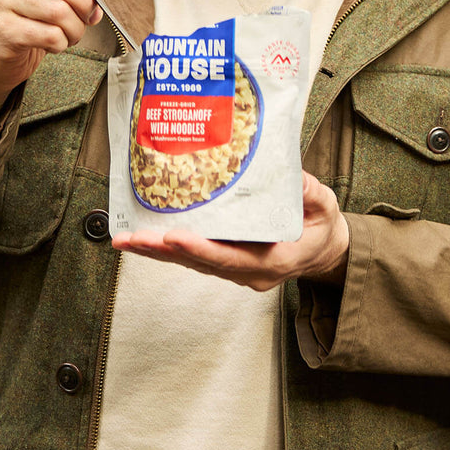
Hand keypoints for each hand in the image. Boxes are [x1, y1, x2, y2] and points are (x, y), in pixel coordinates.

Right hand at [0, 0, 101, 148]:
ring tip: (69, 35)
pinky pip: (48, 35)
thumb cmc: (37, 20)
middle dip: (83, 2)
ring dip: (75, 28)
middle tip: (87, 16)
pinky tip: (53, 46)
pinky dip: (61, 44)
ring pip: (57, 10)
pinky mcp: (1, 32)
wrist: (2, 60)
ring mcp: (1, 2)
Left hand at [112, 172, 349, 291]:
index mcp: (272, 262)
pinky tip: (144, 237)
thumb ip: (309, 192)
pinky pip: (193, 258)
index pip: (229, 258)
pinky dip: (167, 248)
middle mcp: (248, 273)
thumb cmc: (321, 227)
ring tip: (124, 238)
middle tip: (130, 238)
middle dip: (162, 251)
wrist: (323, 250)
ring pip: (190, 263)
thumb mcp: (324, 205)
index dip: (199, 249)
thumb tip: (294, 177)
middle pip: (198, 263)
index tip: (173, 237)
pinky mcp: (226, 263)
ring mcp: (236, 271)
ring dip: (156, 252)